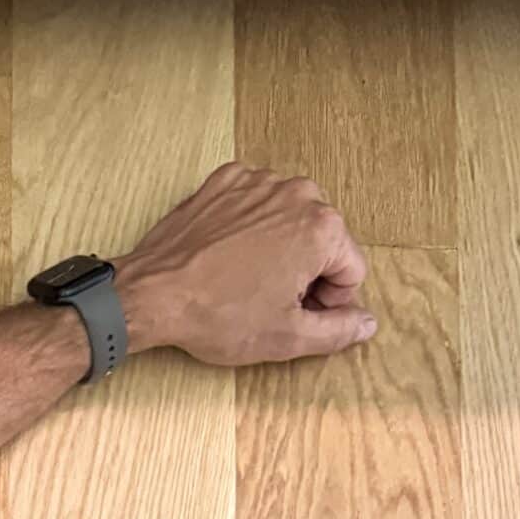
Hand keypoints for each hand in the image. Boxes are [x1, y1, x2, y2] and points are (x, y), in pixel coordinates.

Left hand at [115, 163, 374, 366]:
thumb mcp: (286, 337)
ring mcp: (259, 181)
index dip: (328, 301)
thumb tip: (367, 323)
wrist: (152, 294)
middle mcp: (298, 192)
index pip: (351, 269)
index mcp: (323, 228)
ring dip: (277, 248)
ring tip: (243, 279)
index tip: (296, 313)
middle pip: (322, 241)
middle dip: (304, 272)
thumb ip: (337, 330)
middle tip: (267, 300)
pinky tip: (226, 255)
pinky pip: (255, 205)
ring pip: (290, 220)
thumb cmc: (217, 316)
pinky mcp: (227, 181)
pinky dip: (247, 228)